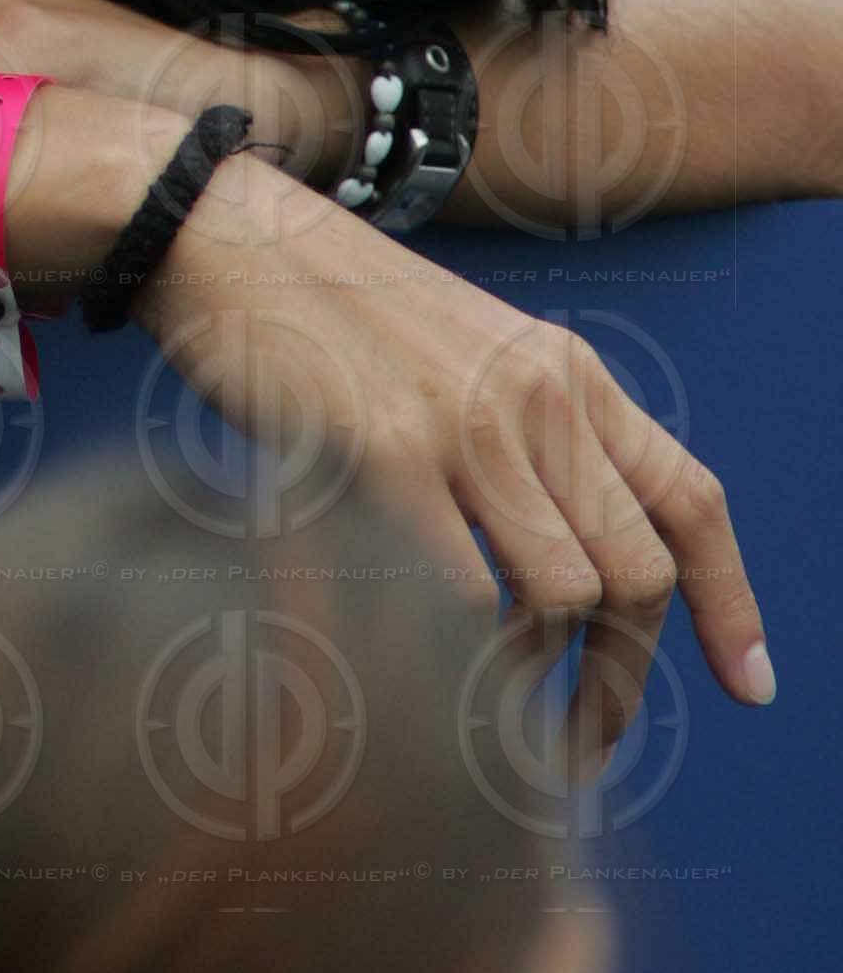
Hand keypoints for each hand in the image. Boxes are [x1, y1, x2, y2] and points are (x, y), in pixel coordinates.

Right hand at [0, 0, 770, 755]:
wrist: (224, 234)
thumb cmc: (324, 303)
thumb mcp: (462, 348)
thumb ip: (525, 431)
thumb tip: (563, 553)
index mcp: (565, 371)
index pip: (691, 500)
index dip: (731, 604)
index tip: (746, 683)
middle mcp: (537, 396)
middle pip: (635, 574)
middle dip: (618, 677)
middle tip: (575, 739)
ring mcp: (466, 426)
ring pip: (565, 595)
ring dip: (534, 676)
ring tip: (486, 708)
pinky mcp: (385, 455)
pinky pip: (464, 593)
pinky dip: (455, 652)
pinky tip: (418, 664)